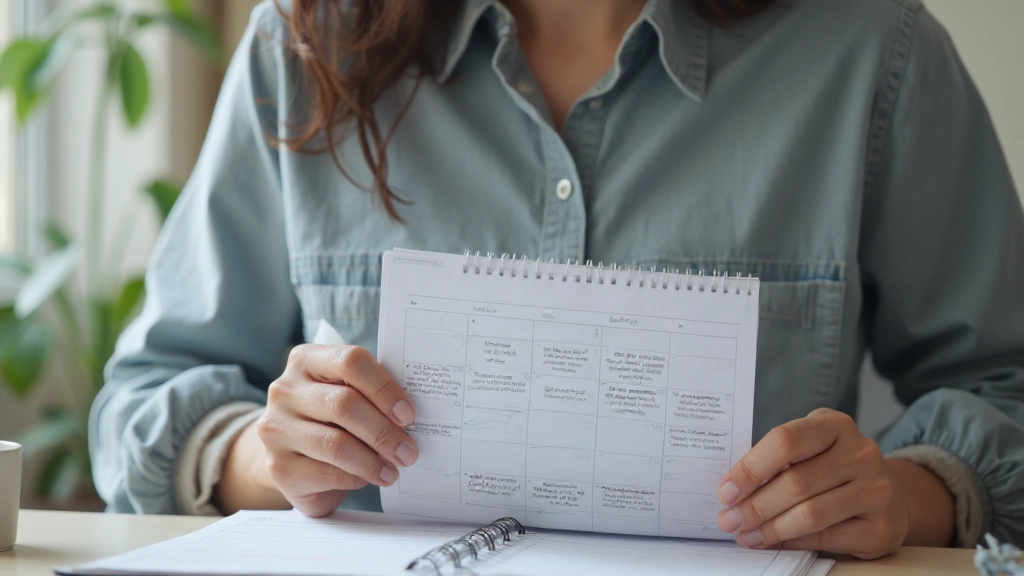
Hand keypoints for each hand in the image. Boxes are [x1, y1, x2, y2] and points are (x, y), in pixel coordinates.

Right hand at [254, 344, 419, 516]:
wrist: (295, 459)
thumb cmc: (332, 420)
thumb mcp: (348, 395)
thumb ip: (371, 393)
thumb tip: (409, 413)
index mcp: (306, 360)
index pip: (350, 362)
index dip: (384, 388)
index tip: (408, 414)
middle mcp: (285, 390)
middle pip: (344, 404)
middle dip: (384, 431)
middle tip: (408, 450)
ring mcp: (276, 429)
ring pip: (336, 444)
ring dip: (373, 460)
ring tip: (394, 469)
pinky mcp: (279, 466)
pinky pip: (328, 473)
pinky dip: (357, 477)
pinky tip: (370, 478)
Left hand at [716, 408, 953, 558]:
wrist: (888, 496)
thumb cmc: (832, 470)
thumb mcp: (810, 451)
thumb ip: (777, 462)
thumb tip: (732, 490)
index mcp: (835, 425)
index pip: (785, 441)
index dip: (750, 468)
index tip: (726, 491)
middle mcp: (861, 452)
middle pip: (795, 482)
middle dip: (754, 505)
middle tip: (728, 520)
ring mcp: (876, 489)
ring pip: (810, 513)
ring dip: (770, 528)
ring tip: (746, 535)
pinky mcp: (881, 526)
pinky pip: (826, 537)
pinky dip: (793, 542)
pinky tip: (774, 542)